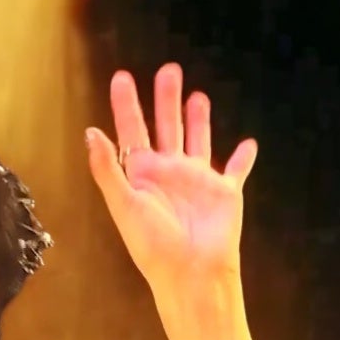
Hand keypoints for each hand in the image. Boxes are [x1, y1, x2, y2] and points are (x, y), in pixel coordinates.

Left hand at [84, 63, 257, 300]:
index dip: (126, 105)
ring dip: (198, 119)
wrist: (190, 271)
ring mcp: (198, 180)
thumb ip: (107, 168)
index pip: (131, 130)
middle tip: (169, 69)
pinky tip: (248, 144)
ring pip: (198, 140)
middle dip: (166, 98)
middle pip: (166, 126)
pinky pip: (236, 170)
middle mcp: (169, 172)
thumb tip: (91, 132)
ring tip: (196, 95)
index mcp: (141, 173)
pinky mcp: (225, 191)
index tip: (122, 77)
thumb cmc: (152, 242)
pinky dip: (243, 158)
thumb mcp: (123, 203)